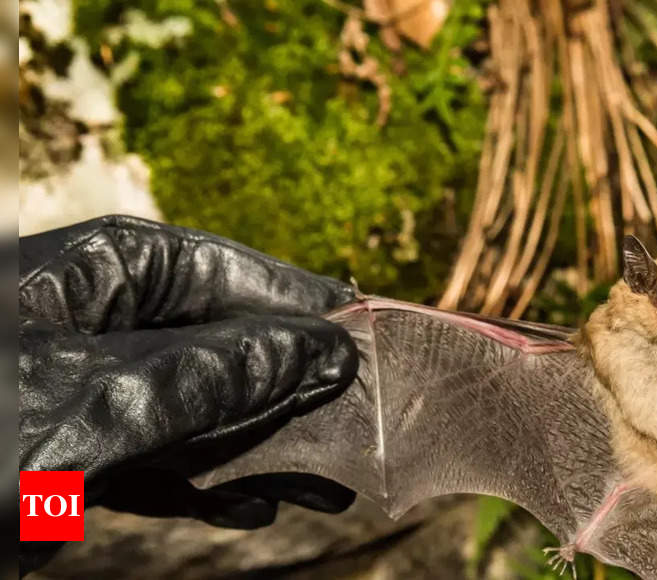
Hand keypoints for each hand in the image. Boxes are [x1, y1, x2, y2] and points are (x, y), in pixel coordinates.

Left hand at [19, 216, 359, 570]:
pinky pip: (161, 456)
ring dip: (262, 452)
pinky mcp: (71, 448)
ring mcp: (84, 384)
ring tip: (325, 488)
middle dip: (291, 397)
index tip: (375, 344)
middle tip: (360, 433)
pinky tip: (248, 507)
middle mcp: (97, 317)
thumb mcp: (111, 401)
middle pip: (226, 345)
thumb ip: (227, 371)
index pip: (235, 273)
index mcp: (101, 270)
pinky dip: (205, 485)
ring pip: (200, 409)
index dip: (309, 309)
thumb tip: (328, 351)